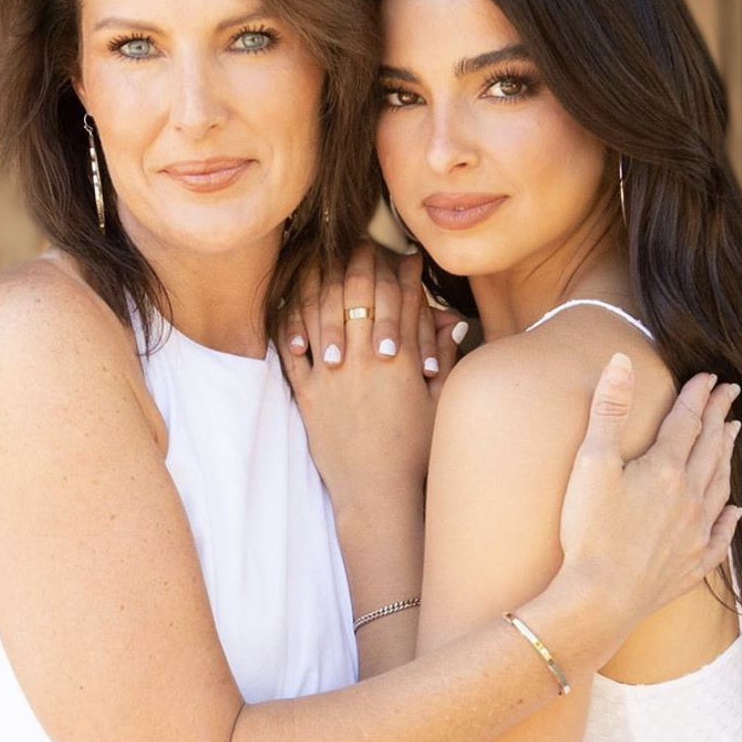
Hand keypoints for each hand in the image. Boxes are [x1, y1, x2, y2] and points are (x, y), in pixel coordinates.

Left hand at [280, 243, 465, 518]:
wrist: (378, 496)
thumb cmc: (416, 455)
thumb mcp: (440, 405)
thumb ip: (443, 360)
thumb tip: (449, 323)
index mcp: (402, 362)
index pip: (401, 302)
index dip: (404, 274)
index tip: (405, 256)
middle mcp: (364, 361)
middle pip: (361, 296)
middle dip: (364, 264)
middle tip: (366, 245)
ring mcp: (331, 377)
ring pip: (323, 312)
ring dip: (326, 281)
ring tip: (328, 259)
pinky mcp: (307, 396)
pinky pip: (291, 349)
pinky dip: (292, 321)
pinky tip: (292, 301)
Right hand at [554, 354, 741, 661]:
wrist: (600, 599)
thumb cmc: (590, 530)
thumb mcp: (592, 462)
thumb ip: (609, 409)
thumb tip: (621, 360)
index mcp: (666, 469)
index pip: (688, 421)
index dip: (698, 396)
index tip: (709, 377)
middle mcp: (690, 498)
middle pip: (710, 448)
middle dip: (719, 417)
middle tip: (730, 395)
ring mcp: (695, 533)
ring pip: (720, 485)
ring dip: (727, 457)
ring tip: (732, 437)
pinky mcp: (691, 564)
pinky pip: (721, 535)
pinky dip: (730, 517)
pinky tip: (735, 510)